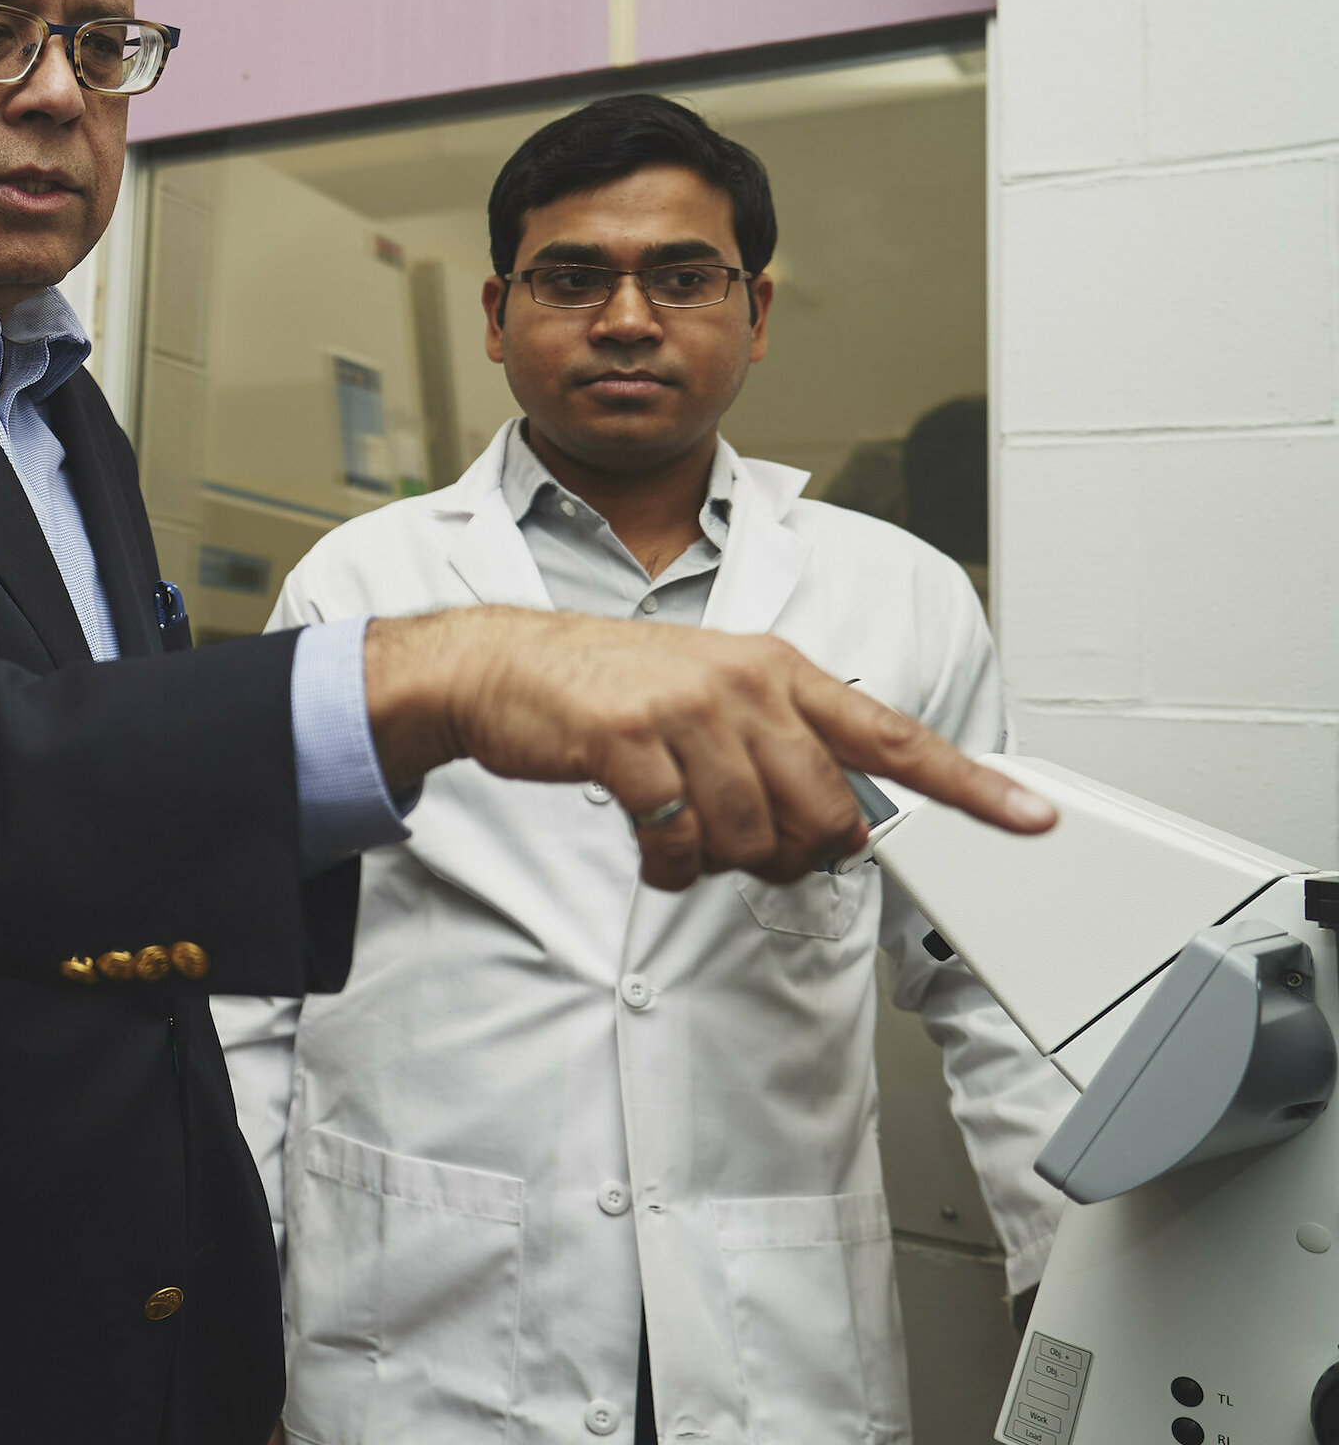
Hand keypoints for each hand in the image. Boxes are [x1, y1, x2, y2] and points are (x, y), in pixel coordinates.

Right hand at [360, 608, 1054, 889]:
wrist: (502, 666)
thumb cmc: (610, 686)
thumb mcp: (711, 691)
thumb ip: (782, 744)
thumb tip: (839, 824)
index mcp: (777, 668)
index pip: (892, 735)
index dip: (968, 783)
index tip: (1030, 817)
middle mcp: (743, 683)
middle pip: (824, 812)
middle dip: (799, 855)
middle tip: (754, 849)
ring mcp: (686, 709)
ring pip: (755, 837)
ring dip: (724, 863)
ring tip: (689, 839)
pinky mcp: (630, 742)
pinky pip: (682, 845)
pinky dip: (671, 867)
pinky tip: (651, 845)